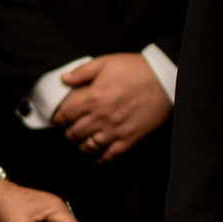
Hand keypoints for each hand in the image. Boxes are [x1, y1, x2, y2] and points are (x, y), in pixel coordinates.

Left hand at [52, 53, 171, 161]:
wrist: (164, 80)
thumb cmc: (136, 69)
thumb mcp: (106, 62)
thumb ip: (82, 71)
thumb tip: (64, 79)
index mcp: (93, 97)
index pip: (65, 115)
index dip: (58, 119)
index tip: (58, 119)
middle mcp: (101, 117)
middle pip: (74, 133)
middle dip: (67, 134)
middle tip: (69, 131)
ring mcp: (115, 130)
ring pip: (88, 147)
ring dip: (81, 146)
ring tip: (81, 142)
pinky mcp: (129, 139)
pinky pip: (109, 156)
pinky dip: (100, 159)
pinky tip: (98, 156)